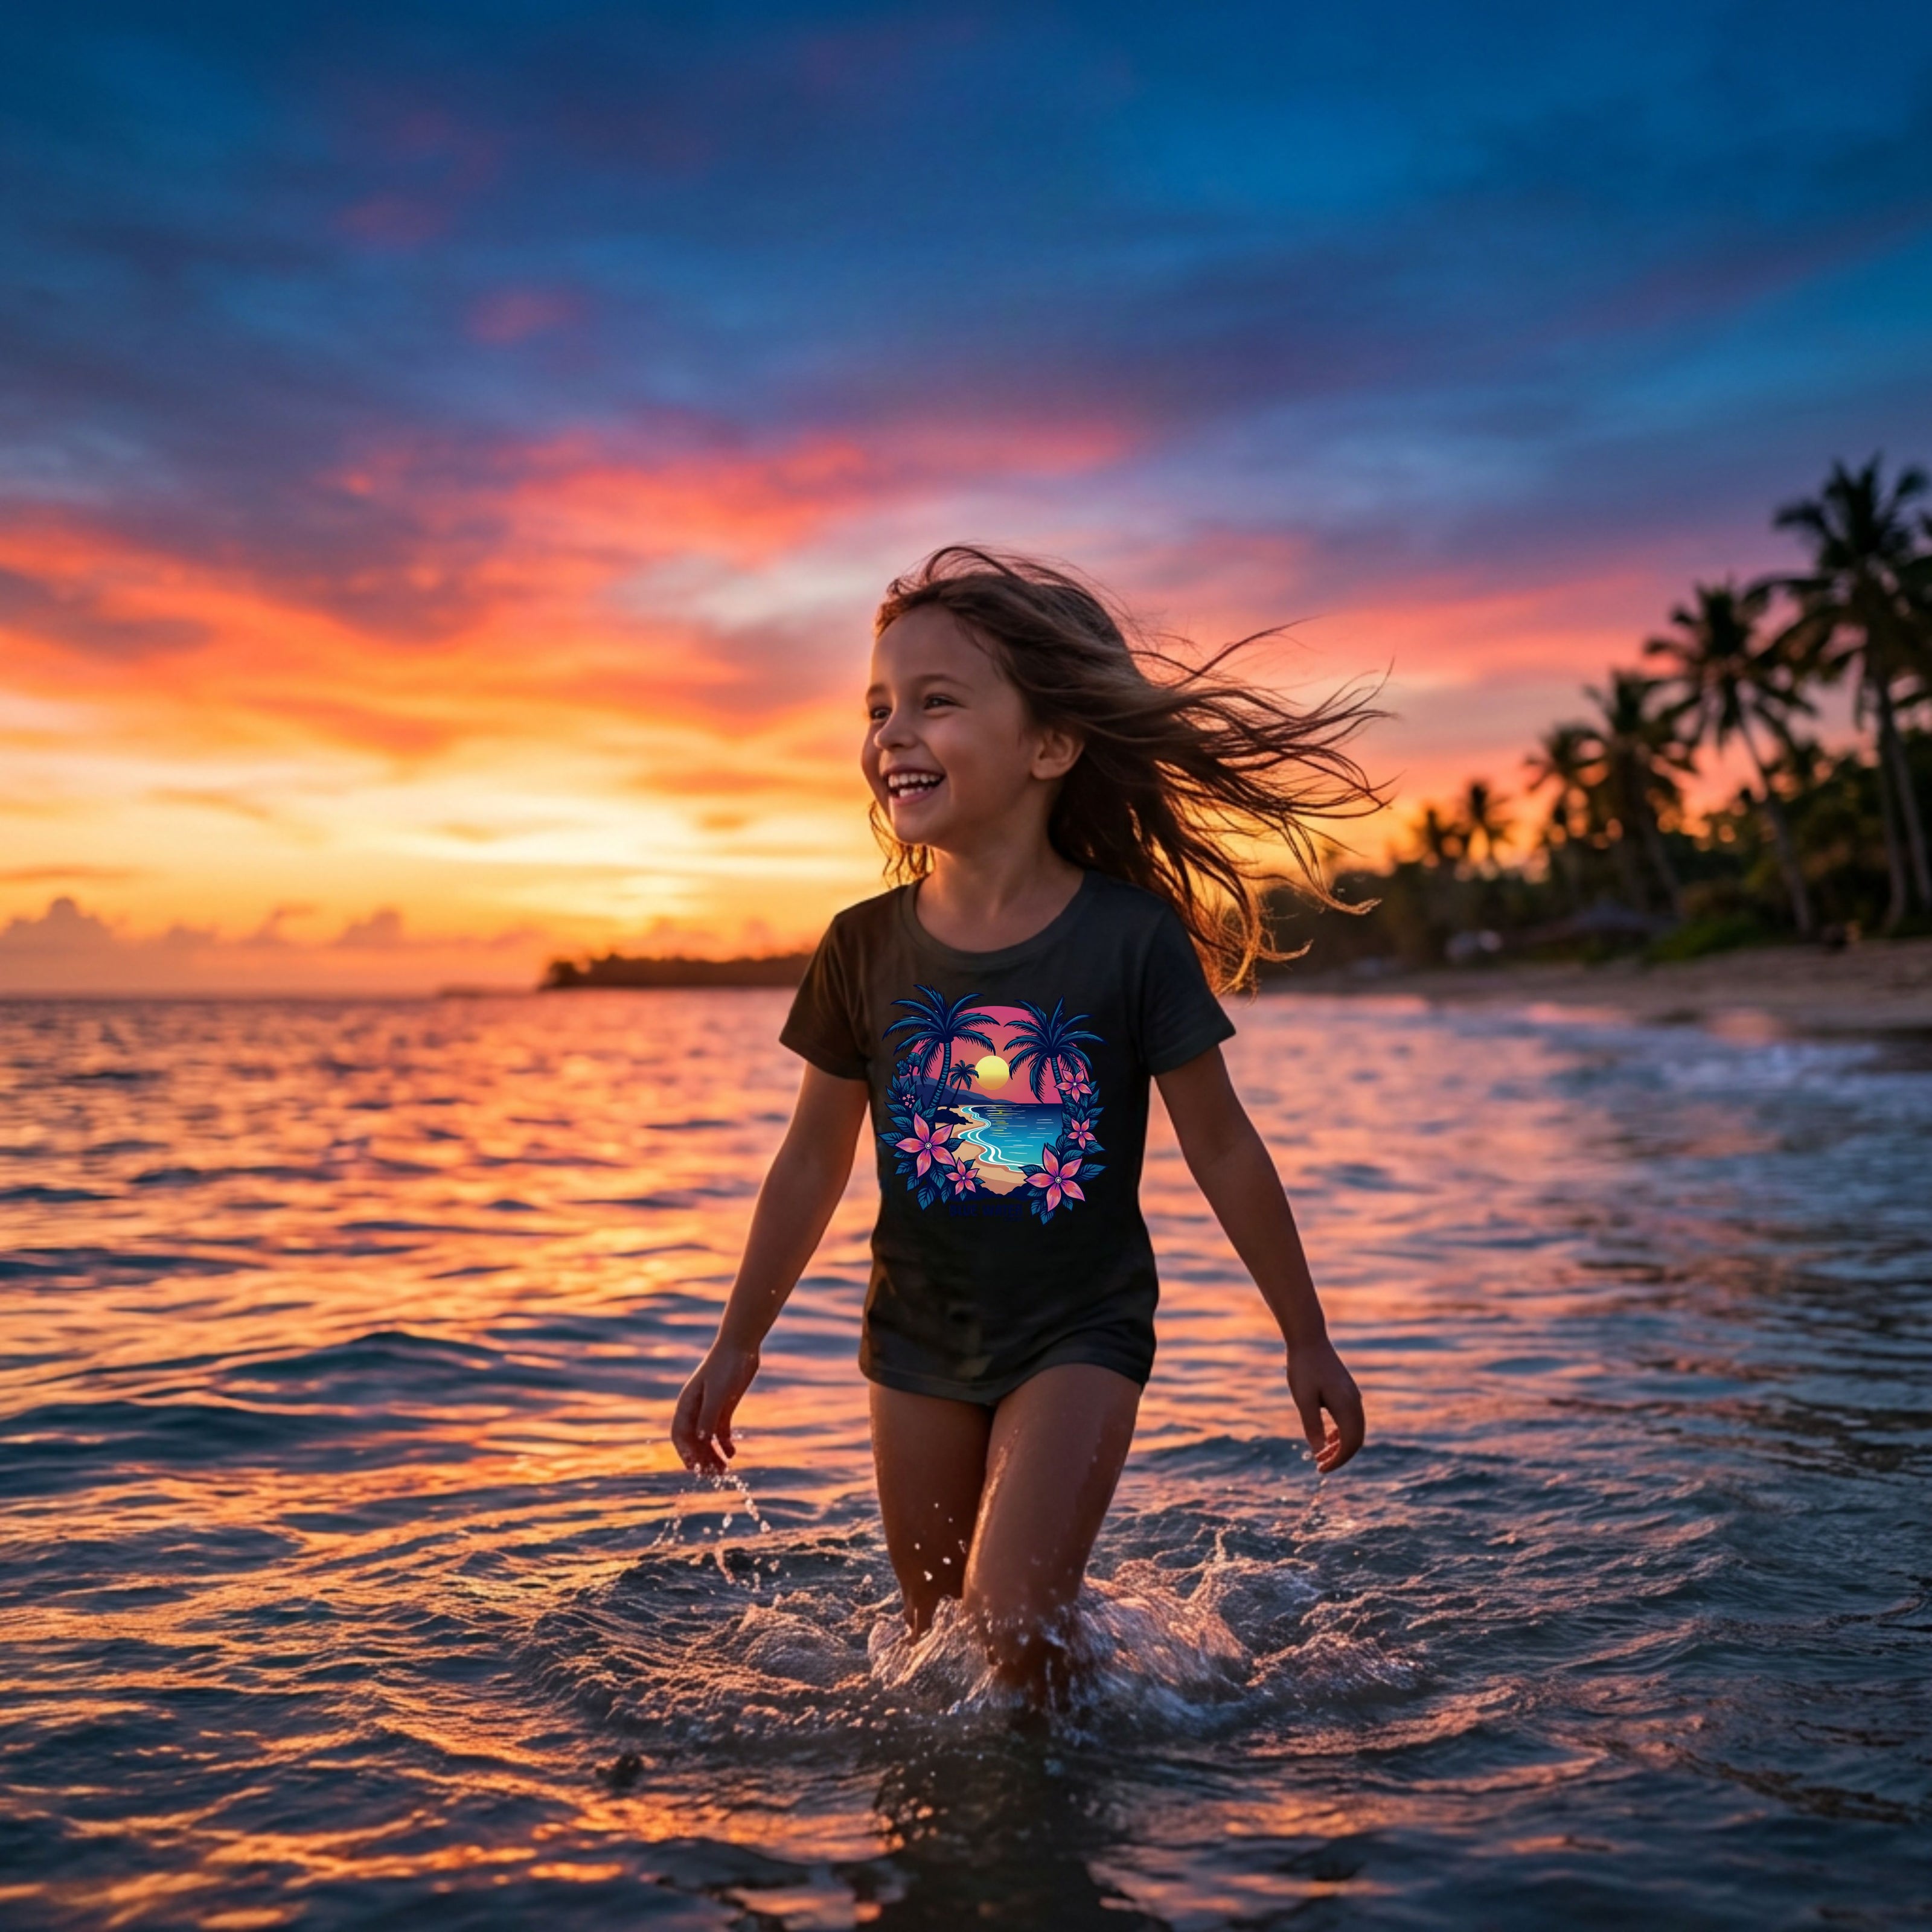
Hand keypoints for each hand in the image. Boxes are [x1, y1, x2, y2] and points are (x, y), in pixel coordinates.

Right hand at [671, 1342, 758, 1474]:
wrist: (741, 1346)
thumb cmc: (726, 1366)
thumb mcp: (717, 1393)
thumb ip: (709, 1416)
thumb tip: (701, 1440)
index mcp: (687, 1404)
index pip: (680, 1435)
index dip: (685, 1453)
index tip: (695, 1468)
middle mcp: (696, 1408)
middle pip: (694, 1440)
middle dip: (702, 1458)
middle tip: (716, 1474)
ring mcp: (710, 1407)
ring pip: (707, 1438)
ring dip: (713, 1455)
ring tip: (725, 1470)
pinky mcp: (724, 1406)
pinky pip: (720, 1431)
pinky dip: (724, 1444)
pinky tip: (732, 1454)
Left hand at [1286, 1335, 1364, 1473]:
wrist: (1308, 1339)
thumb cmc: (1303, 1368)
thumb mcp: (1304, 1400)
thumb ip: (1312, 1426)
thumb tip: (1319, 1452)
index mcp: (1347, 1405)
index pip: (1351, 1443)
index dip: (1338, 1461)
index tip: (1321, 1469)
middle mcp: (1355, 1402)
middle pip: (1356, 1440)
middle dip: (1340, 1456)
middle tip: (1320, 1466)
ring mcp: (1353, 1396)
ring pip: (1355, 1430)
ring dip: (1341, 1445)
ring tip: (1321, 1455)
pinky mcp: (1347, 1392)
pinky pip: (1351, 1419)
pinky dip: (1342, 1433)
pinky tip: (1327, 1437)